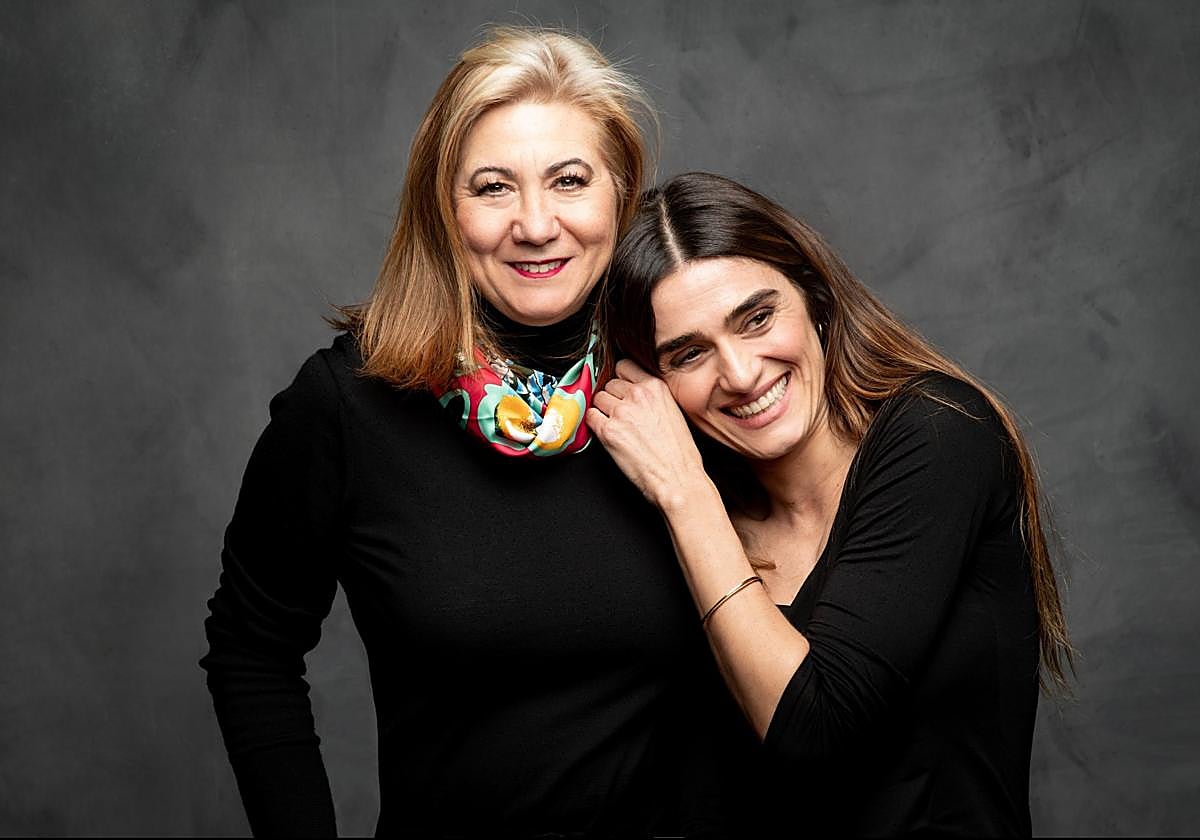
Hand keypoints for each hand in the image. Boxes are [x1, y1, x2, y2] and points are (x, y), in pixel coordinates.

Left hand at [586, 359, 710, 510]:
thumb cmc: (680, 453)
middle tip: (621, 414)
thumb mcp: (673, 411)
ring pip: (597, 399)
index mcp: (656, 387)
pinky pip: (590, 417)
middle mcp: (638, 396)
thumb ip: (652, 397)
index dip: (621, 379)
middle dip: (613, 398)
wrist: (678, 478)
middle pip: (609, 384)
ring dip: (602, 411)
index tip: (621, 389)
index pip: (625, 366)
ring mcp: (621, 412)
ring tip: (615, 426)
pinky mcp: (608, 431)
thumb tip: (633, 393)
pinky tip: (606, 434)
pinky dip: (594, 424)